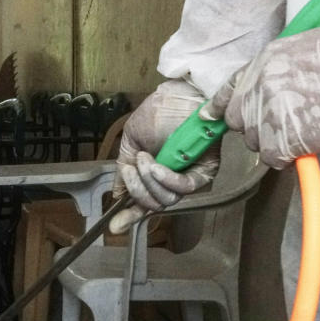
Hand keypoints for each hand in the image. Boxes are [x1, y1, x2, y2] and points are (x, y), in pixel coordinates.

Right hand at [110, 79, 220, 233]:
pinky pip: (183, 188)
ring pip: (167, 200)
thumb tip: (116, 195)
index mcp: (156, 175)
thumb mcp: (132, 143)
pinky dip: (165, 179)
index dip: (129, 216)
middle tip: (131, 169)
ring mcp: (189, 177)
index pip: (144, 203)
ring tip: (144, 159)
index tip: (114, 226)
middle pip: (154, 205)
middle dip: (137, 190)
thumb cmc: (159, 112)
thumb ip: (124, 170)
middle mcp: (173, 180)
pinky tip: (156, 166)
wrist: (178, 95)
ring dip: (149, 182)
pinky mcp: (205, 172)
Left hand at [202, 26, 319, 168]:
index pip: (229, 90)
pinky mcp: (284, 138)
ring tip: (306, 132)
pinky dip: (289, 158)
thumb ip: (281, 68)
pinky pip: (274, 158)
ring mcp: (268, 114)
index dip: (223, 107)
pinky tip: (308, 146)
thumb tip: (278, 87)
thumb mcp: (303, 47)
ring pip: (257, 143)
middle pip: (240, 122)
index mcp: (262, 62)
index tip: (215, 117)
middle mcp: (257, 87)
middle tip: (288, 126)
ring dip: (277, 144)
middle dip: (259, 128)